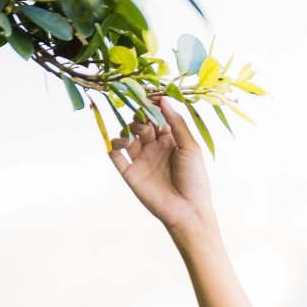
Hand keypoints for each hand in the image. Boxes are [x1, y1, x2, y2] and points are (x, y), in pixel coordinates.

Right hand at [106, 95, 216, 235]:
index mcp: (171, 141)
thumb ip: (177, 123)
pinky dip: (112, 146)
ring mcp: (141, 160)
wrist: (188, 210)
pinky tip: (118, 144)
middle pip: (139, 125)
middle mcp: (154, 148)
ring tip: (132, 136)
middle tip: (143, 122)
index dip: (151, 108)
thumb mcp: (190, 147)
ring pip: (126, 137)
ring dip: (126, 131)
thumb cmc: (195, 179)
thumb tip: (163, 99)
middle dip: (138, 119)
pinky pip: (115, 156)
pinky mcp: (130, 173)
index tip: (147, 97)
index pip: (156, 118)